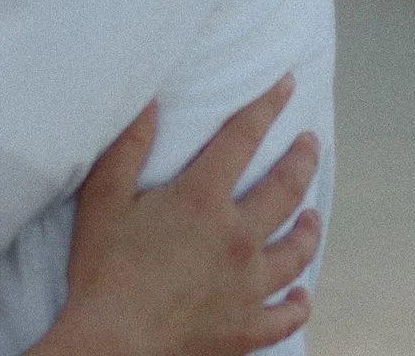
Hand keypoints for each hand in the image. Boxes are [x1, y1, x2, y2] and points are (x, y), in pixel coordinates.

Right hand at [44, 76, 322, 355]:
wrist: (115, 344)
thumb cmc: (103, 270)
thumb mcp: (103, 198)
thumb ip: (128, 147)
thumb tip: (149, 100)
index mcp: (203, 201)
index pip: (242, 140)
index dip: (265, 107)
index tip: (286, 84)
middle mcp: (238, 239)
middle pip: (285, 191)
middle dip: (302, 160)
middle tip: (310, 143)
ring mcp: (249, 286)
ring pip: (297, 252)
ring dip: (308, 229)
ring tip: (311, 216)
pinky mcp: (249, 327)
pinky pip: (288, 314)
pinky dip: (298, 302)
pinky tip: (300, 294)